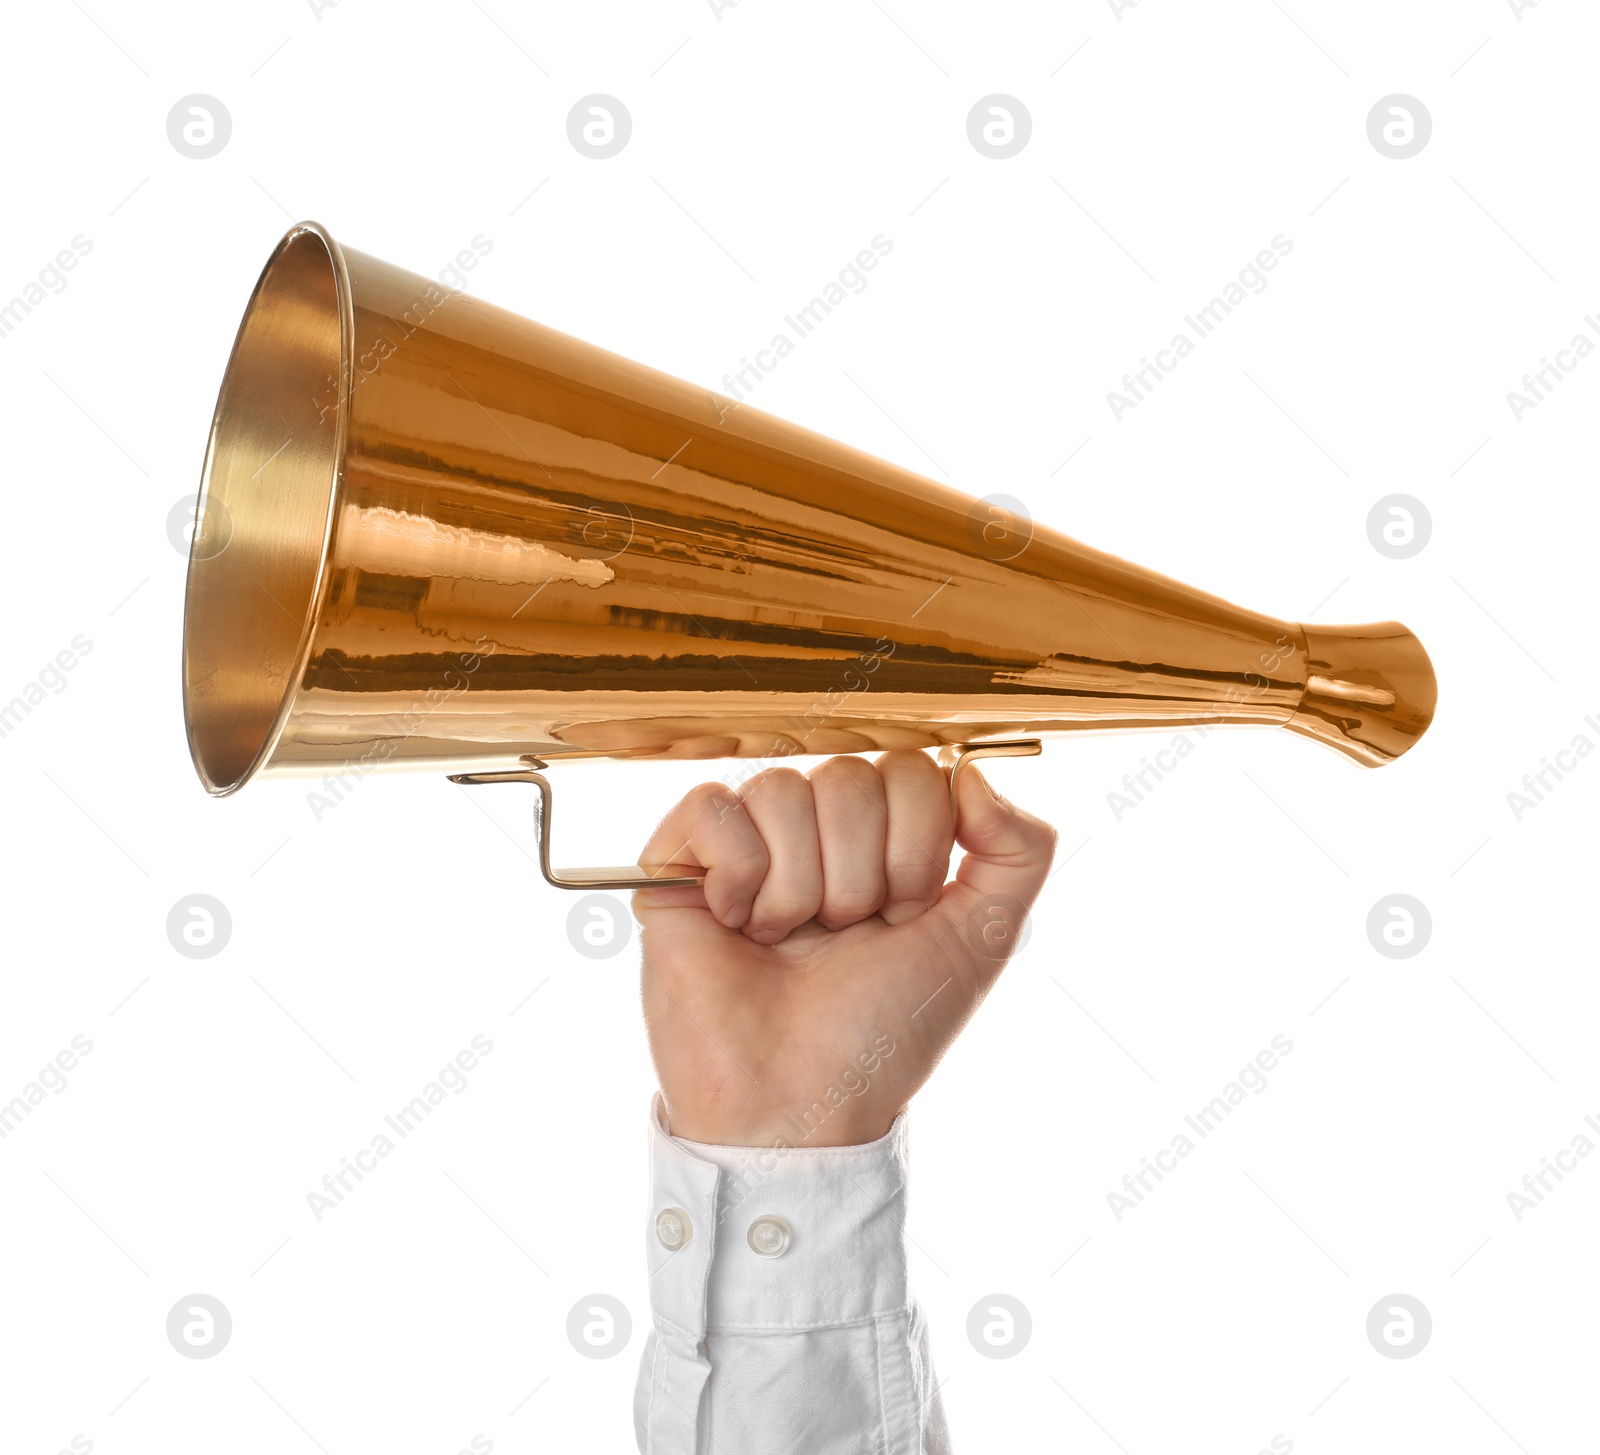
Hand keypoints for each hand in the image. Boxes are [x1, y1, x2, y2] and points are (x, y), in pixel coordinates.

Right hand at [634, 751, 1055, 1146]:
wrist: (800, 1102)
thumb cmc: (882, 1030)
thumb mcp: (981, 939)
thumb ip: (1019, 850)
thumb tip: (975, 770)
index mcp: (882, 836)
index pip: (912, 770)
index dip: (915, 851)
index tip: (900, 919)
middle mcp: (813, 827)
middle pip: (849, 777)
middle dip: (860, 876)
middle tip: (840, 936)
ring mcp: (745, 840)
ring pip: (783, 790)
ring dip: (799, 888)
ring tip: (787, 940)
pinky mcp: (677, 858)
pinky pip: (714, 807)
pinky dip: (738, 874)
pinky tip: (738, 923)